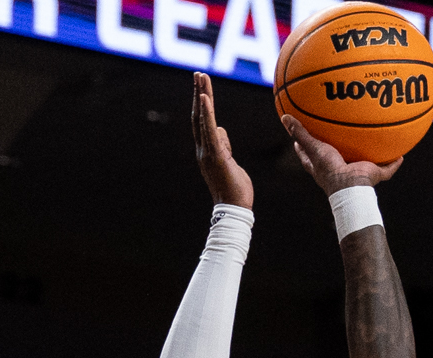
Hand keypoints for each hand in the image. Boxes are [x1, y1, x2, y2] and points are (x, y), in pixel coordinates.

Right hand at [192, 72, 252, 209]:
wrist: (233, 208)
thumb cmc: (235, 189)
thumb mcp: (230, 162)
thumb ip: (224, 146)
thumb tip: (220, 130)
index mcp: (207, 150)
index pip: (203, 122)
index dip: (202, 104)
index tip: (201, 87)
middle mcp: (203, 148)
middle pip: (199, 116)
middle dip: (199, 93)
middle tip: (198, 74)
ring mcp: (207, 151)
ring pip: (202, 119)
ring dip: (202, 96)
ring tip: (201, 78)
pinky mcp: (215, 154)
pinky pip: (209, 130)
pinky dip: (206, 113)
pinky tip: (204, 98)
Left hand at [281, 114, 402, 194]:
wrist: (351, 187)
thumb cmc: (331, 170)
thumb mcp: (313, 148)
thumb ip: (300, 133)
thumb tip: (284, 117)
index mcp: (323, 168)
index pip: (309, 157)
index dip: (303, 149)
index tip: (298, 140)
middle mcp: (340, 172)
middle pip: (337, 160)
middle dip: (336, 151)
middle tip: (335, 137)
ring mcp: (358, 175)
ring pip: (364, 164)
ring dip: (369, 157)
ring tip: (374, 143)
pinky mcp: (374, 176)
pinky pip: (388, 168)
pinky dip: (395, 163)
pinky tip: (401, 155)